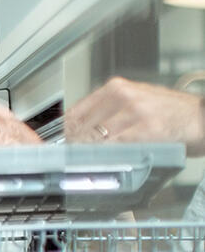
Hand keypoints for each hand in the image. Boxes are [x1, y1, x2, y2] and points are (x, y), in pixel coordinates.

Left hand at [64, 77, 204, 152]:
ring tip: (87, 164)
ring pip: (95, 138)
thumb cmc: (170, 113)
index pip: (74, 112)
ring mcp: (134, 112)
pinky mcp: (145, 129)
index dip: (64, 134)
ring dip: (88, 154)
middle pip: (81, 127)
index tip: (61, 146)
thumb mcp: (134, 102)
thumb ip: (106, 112)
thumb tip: (78, 130)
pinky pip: (116, 147)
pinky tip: (106, 163)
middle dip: (74, 146)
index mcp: (115, 88)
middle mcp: (122, 96)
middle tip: (71, 160)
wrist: (203, 118)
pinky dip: (107, 157)